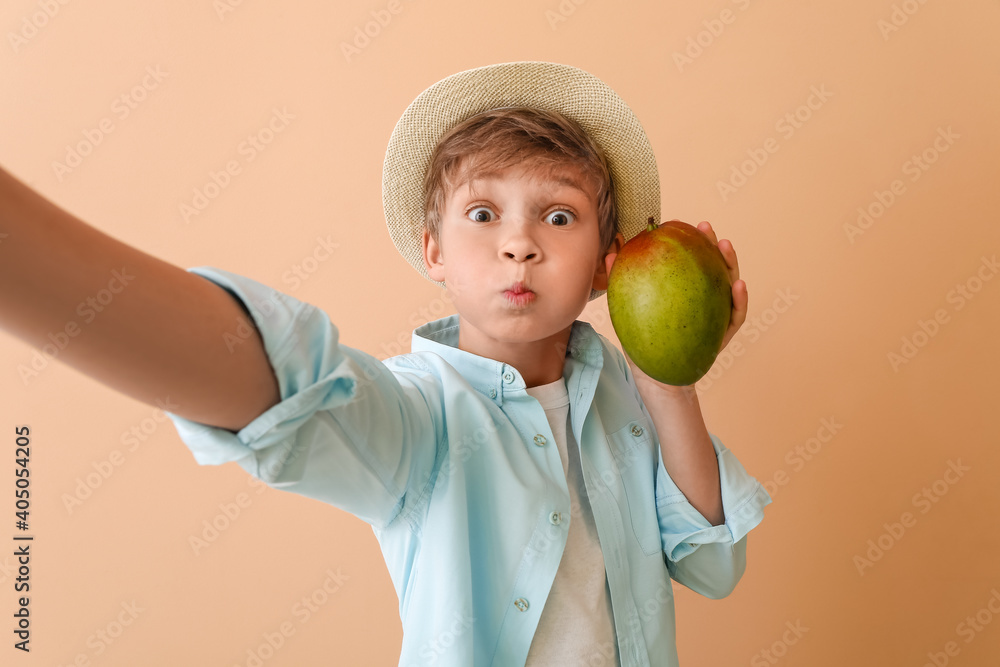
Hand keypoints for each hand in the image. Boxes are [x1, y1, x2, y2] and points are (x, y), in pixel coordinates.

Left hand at [603, 220, 747, 381]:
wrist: (656, 378)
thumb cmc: (645, 342)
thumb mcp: (631, 311)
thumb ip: (623, 285)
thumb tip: (610, 254)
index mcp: (685, 290)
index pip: (691, 261)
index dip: (691, 241)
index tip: (686, 224)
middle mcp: (704, 299)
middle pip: (712, 267)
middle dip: (711, 244)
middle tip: (705, 228)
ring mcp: (717, 315)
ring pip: (729, 286)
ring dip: (730, 264)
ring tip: (725, 246)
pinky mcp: (724, 334)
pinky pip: (736, 317)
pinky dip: (740, 301)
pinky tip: (738, 286)